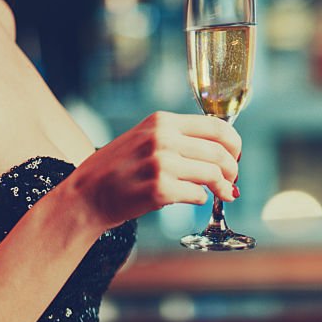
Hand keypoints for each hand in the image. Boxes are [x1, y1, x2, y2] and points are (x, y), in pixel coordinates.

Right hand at [68, 112, 241, 229]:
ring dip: (223, 187)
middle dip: (232, 170)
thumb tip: (219, 148)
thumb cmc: (119, 168)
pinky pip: (198, 195)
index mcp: (162, 121)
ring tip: (223, 194)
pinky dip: (202, 199)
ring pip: (213, 174)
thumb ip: (177, 137)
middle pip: (219, 153)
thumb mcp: (145, 138)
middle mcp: (162, 139)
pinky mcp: (159, 190)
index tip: (235, 156)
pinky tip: (194, 199)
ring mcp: (160, 164)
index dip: (234, 144)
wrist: (86, 194)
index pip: (216, 126)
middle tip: (231, 181)